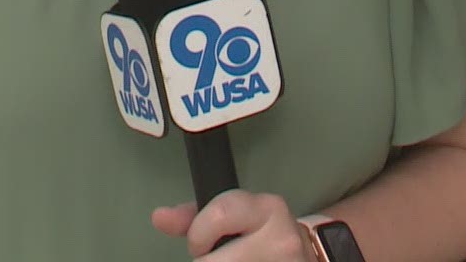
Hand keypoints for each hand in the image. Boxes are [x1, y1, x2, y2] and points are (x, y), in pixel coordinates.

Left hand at [151, 191, 316, 259]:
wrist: (306, 257)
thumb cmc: (261, 235)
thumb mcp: (234, 216)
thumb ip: (193, 217)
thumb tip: (159, 217)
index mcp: (268, 209)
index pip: (218, 215)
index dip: (199, 235)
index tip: (203, 243)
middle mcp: (282, 239)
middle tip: (220, 259)